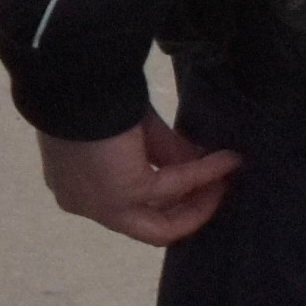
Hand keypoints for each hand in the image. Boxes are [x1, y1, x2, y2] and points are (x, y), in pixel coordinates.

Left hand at [40, 116, 239, 244]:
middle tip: (219, 188)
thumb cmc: (93, 96)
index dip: (167, 199)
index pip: (127, 208)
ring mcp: (103, 206)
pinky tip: (228, 161)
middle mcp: (85, 205)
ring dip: (200, 200)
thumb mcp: (133, 131)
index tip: (199, 183)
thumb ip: (164, 154)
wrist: (77, 78)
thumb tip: (200, 165)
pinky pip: (174, 188)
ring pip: (162, 225)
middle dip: (189, 209)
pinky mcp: (123, 195)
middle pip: (148, 227)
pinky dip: (204, 174)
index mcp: (77, 187)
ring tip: (228, 174)